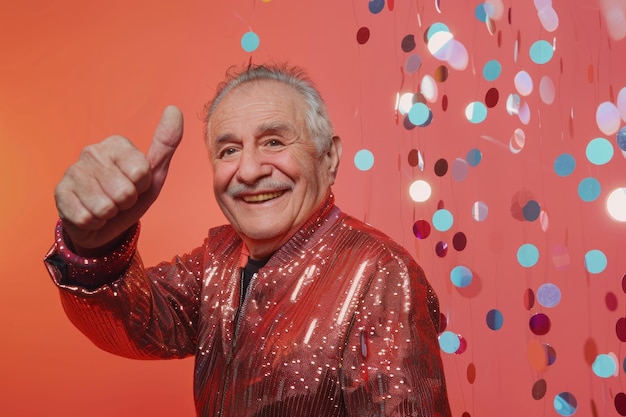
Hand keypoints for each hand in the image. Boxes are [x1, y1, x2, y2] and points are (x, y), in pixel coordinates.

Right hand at [55, 105, 183, 254]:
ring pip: (105, 207)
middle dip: (126, 202)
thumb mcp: (154, 174)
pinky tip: (90, 213)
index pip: (141, 172)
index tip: (137, 185)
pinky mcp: (59, 193)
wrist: (105, 223)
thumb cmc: (131, 196)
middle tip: (120, 199)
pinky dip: (94, 223)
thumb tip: (174, 109)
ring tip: (106, 206)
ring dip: (110, 214)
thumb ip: (165, 143)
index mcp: (116, 144)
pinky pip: (86, 218)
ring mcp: (73, 171)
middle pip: (124, 192)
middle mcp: (91, 152)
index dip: (143, 186)